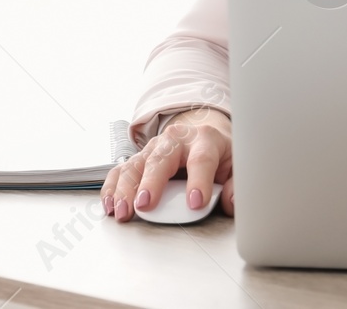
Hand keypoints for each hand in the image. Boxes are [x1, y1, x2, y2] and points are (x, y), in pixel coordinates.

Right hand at [100, 108, 234, 221]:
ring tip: (122, 211)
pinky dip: (113, 187)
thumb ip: (236, 185)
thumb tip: (231, 201)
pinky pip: (121, 170)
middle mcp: (176, 139)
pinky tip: (110, 204)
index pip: (201, 159)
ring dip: (125, 189)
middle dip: (151, 183)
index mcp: (205, 140)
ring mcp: (155, 147)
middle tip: (145, 205)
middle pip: (160, 158)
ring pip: (136, 164)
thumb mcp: (237, 165)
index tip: (195, 202)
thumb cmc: (220, 154)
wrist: (203, 134)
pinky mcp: (140, 157)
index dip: (198, 181)